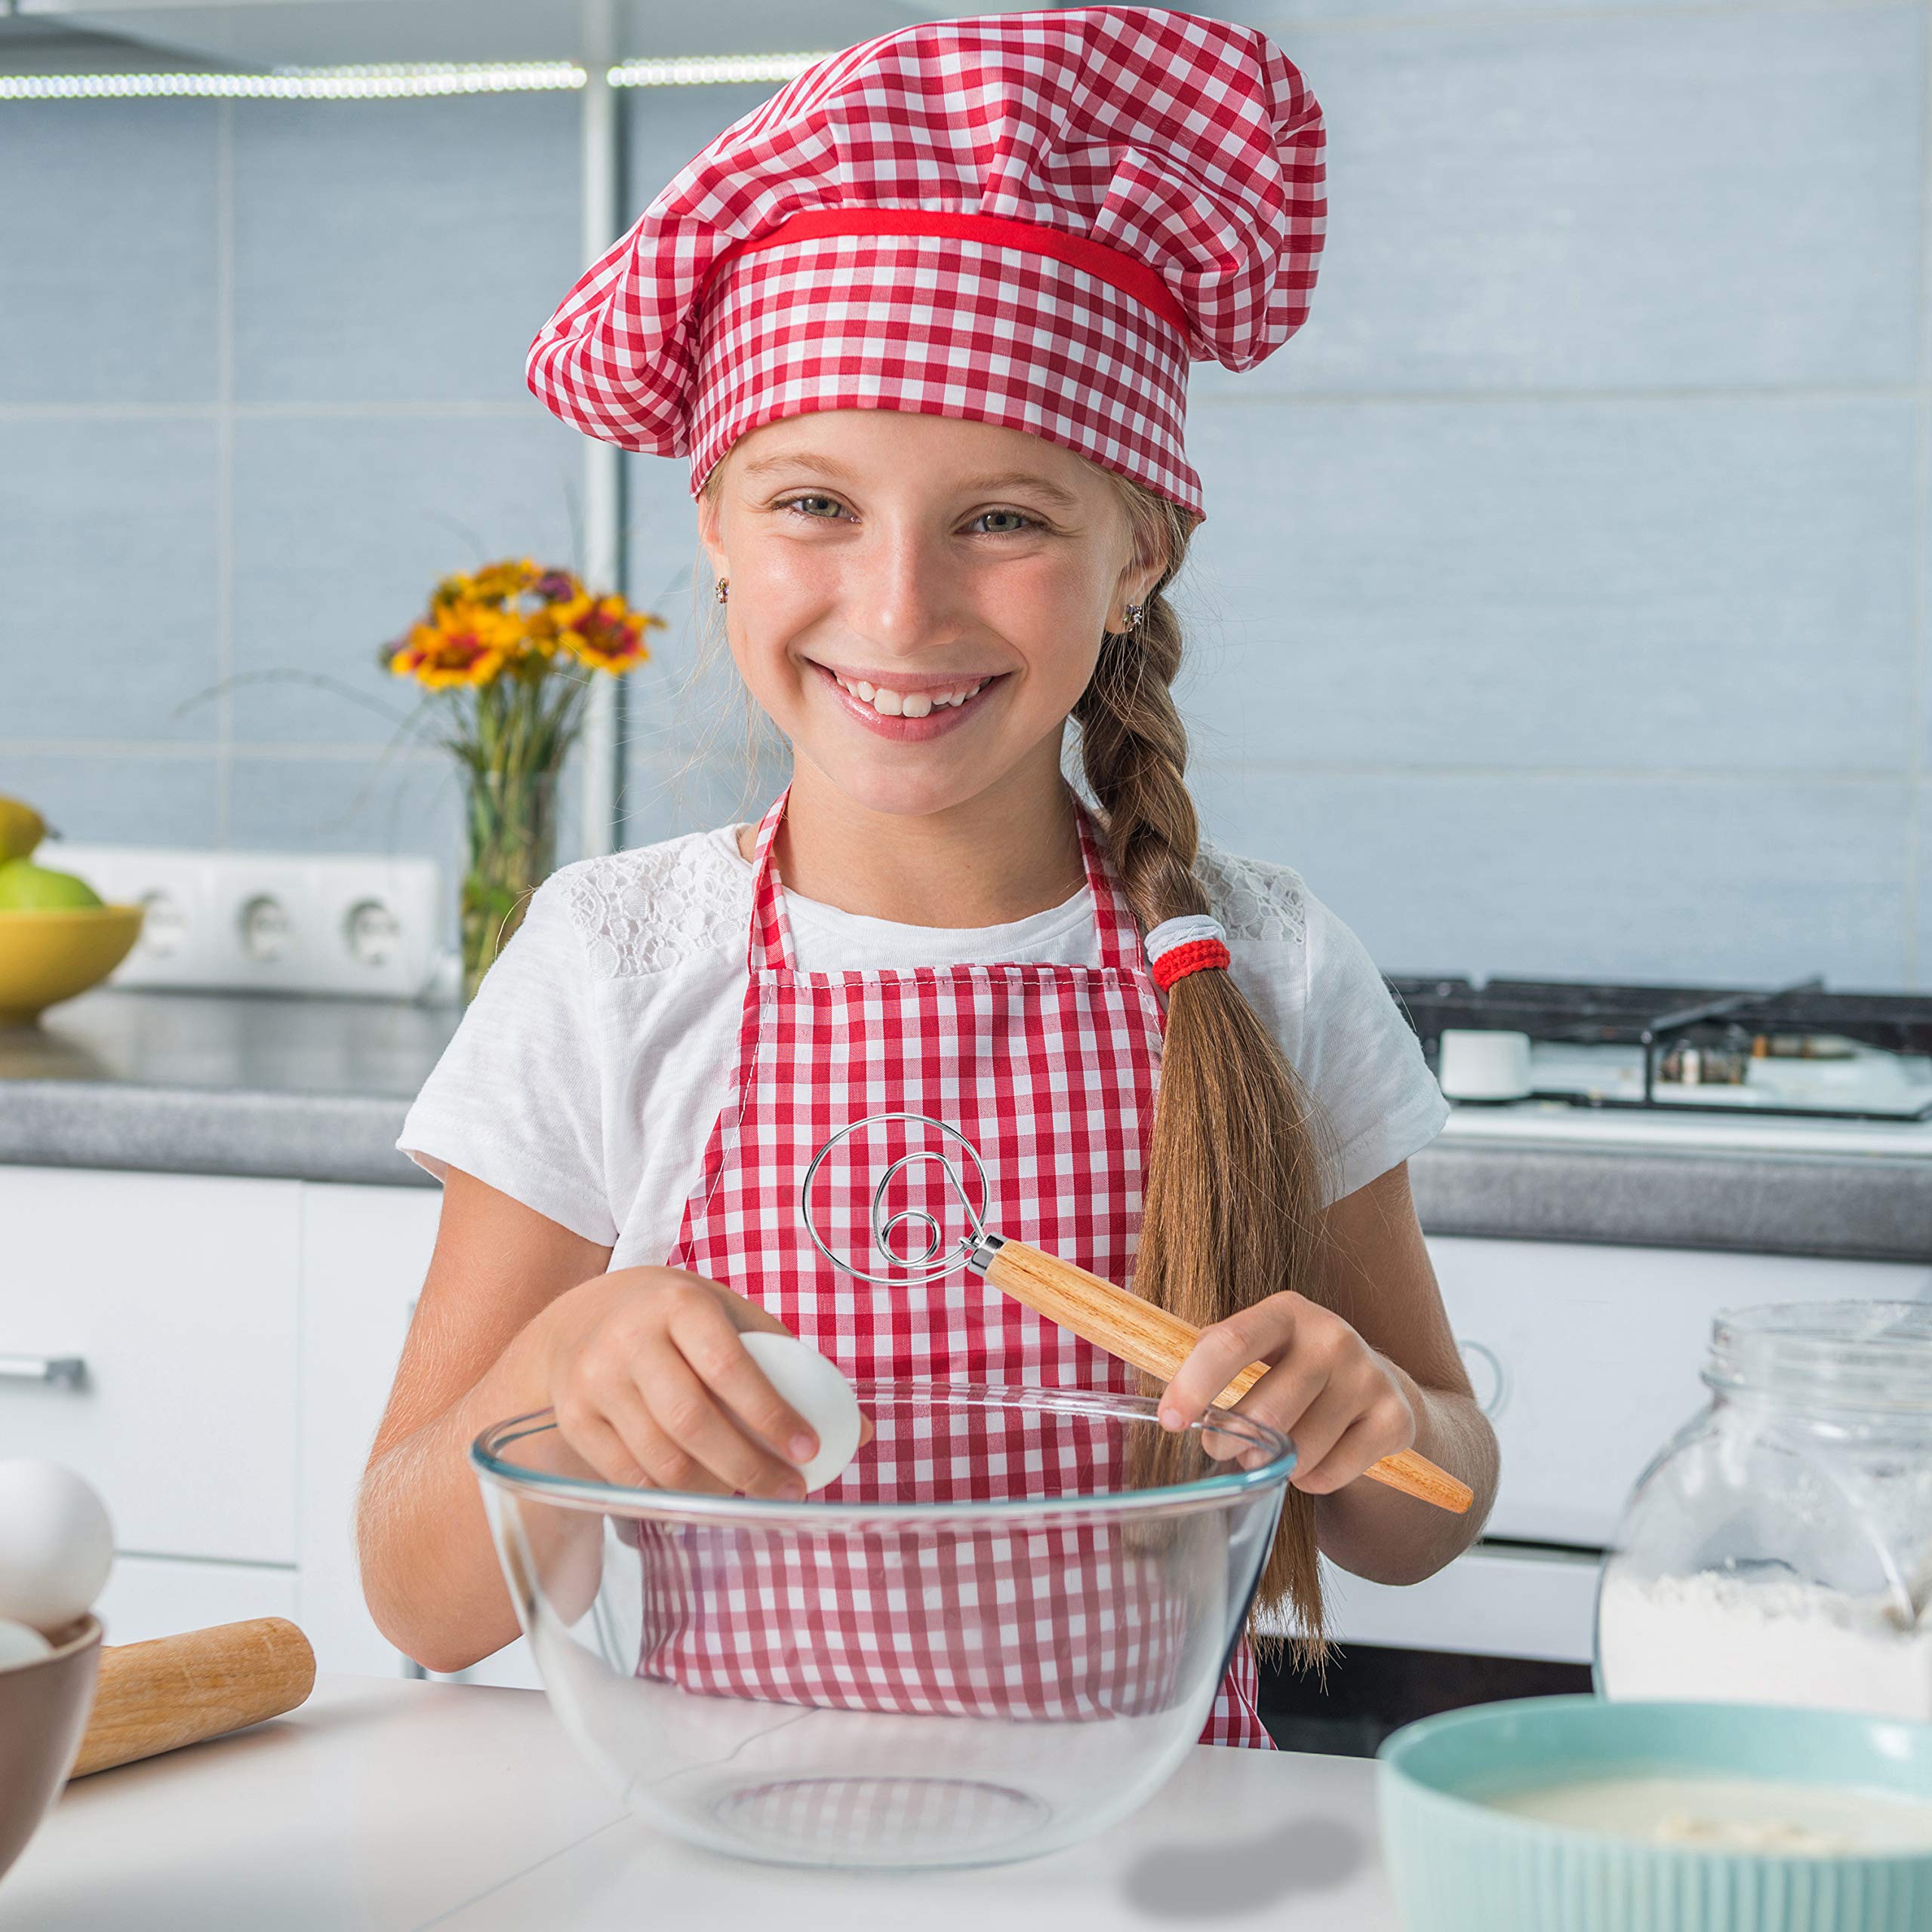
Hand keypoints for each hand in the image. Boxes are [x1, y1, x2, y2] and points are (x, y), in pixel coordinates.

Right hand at [536, 1266, 870, 1499]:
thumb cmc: (678, 1319)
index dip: (771, 1414)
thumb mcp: (728, 1316)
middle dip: (749, 1468)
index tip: (809, 1450)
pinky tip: (702, 1494)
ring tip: (751, 1493)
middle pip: (692, 1422)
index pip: (730, 1367)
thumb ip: (789, 1364)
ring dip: (713, 1489)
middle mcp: (629, 1340)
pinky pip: (629, 1475)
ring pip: (660, 1458)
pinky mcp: (572, 1417)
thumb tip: (860, 1430)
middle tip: (789, 1489)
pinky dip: (671, 1494)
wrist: (581, 1318)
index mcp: (680, 1305)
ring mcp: (594, 1380)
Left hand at [1157, 1291, 1416, 1495]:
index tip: (1170, 1421)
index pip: (1231, 1342)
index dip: (1194, 1385)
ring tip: (1276, 1449)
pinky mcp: (1395, 1419)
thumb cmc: (1294, 1369)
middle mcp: (1332, 1336)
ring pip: (1298, 1451)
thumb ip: (1212, 1357)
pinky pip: (1329, 1474)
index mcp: (1286, 1311)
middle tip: (1222, 1449)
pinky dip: (1310, 1480)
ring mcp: (1368, 1377)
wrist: (1380, 1387)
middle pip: (1267, 1411)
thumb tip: (1157, 1380)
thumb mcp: (1259, 1349)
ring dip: (1274, 1464)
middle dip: (1232, 1442)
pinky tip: (1316, 1457)